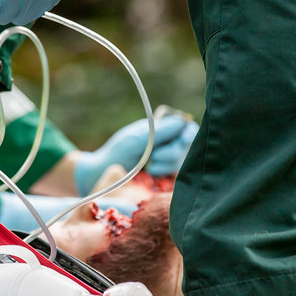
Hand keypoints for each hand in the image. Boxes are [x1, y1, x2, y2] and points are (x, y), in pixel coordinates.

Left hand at [75, 114, 192, 194]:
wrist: (106, 172)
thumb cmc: (120, 150)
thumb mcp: (138, 138)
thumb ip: (159, 131)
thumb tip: (181, 121)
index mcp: (164, 129)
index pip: (187, 128)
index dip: (189, 133)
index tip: (183, 138)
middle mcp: (169, 143)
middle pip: (187, 146)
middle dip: (173, 151)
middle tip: (155, 156)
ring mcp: (169, 160)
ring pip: (182, 160)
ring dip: (167, 163)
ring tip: (149, 166)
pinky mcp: (167, 175)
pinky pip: (176, 174)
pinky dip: (165, 172)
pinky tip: (152, 172)